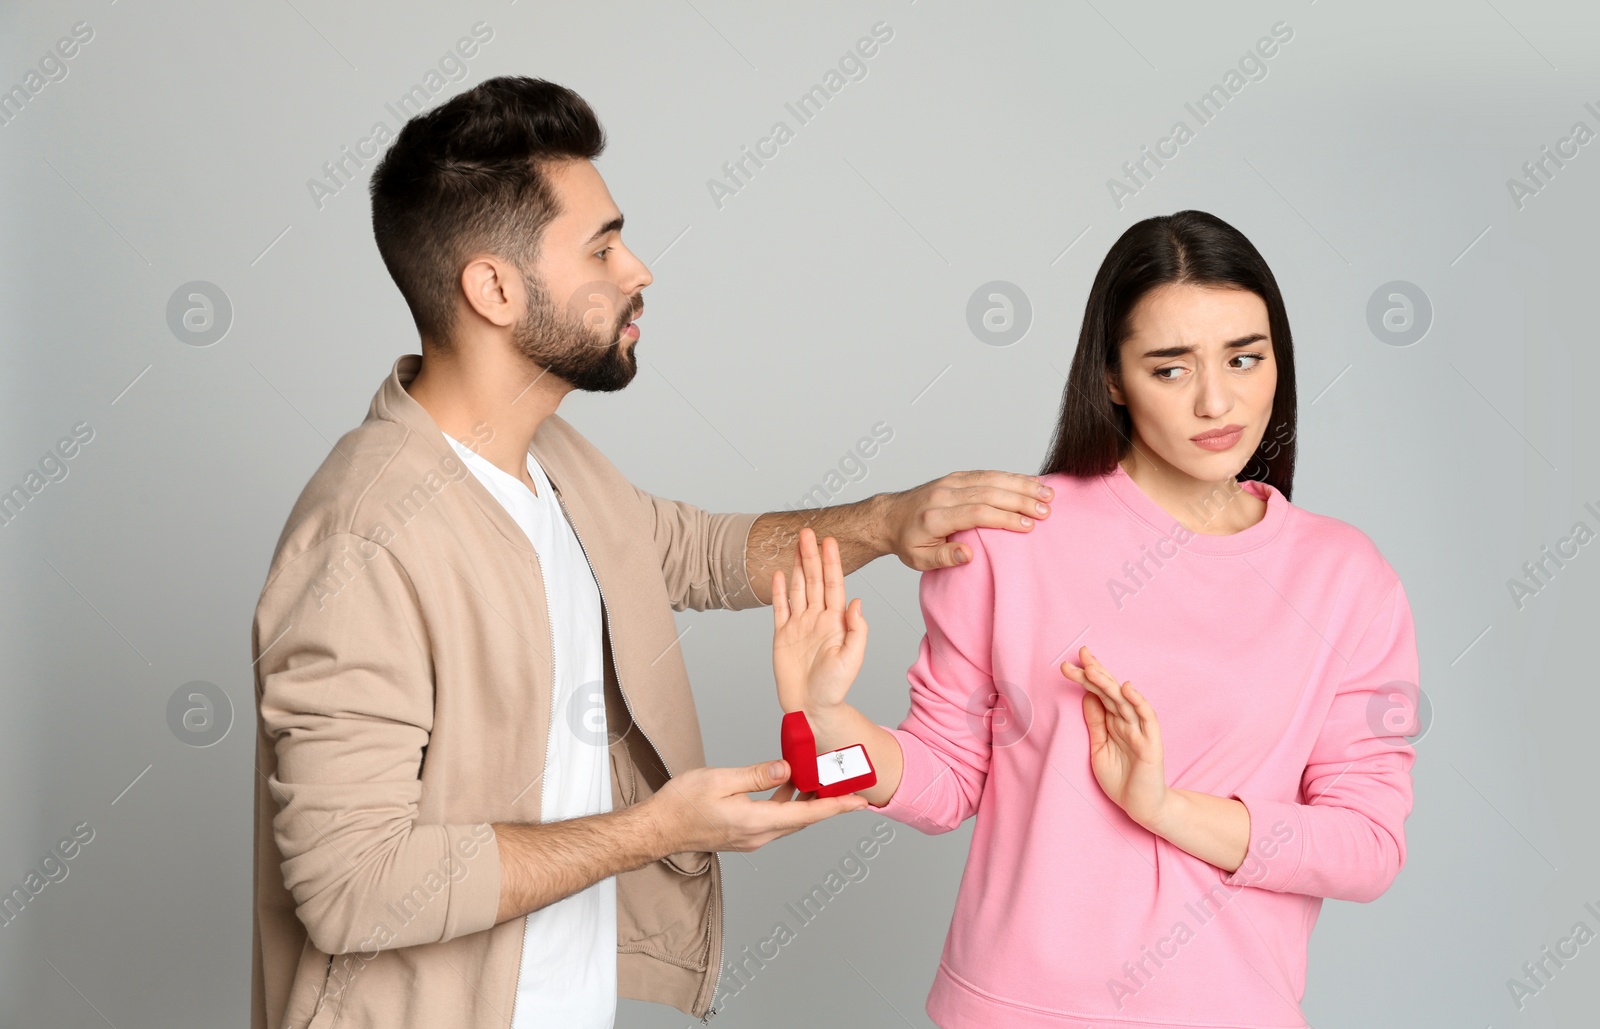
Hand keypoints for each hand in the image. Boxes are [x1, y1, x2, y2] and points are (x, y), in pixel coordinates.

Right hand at [647, 759, 866, 852]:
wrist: (657, 829)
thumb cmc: (681, 805)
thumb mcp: (720, 780)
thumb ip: (756, 775)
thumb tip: (786, 769)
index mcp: (755, 822)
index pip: (807, 814)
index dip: (836, 807)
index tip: (860, 802)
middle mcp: (758, 836)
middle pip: (804, 819)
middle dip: (828, 801)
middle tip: (848, 784)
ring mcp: (750, 838)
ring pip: (790, 819)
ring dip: (807, 801)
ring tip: (821, 778)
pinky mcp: (743, 835)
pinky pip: (775, 819)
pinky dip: (788, 802)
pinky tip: (787, 783)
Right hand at [771, 528, 867, 715]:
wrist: (812, 708)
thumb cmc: (834, 688)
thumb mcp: (852, 659)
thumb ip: (857, 630)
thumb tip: (856, 601)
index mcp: (835, 622)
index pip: (833, 585)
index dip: (831, 562)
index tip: (829, 541)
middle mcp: (817, 619)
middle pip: (813, 580)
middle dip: (811, 555)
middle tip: (807, 532)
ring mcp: (799, 625)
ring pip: (797, 588)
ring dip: (796, 566)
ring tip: (796, 545)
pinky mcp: (782, 635)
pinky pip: (780, 608)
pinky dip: (779, 590)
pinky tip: (779, 573)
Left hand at [881, 470, 1052, 569]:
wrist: (888, 517)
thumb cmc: (907, 541)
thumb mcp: (918, 558)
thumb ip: (943, 557)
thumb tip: (968, 555)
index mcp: (936, 516)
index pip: (976, 513)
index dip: (1004, 518)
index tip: (1028, 526)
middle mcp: (944, 494)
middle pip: (989, 493)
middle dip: (1021, 500)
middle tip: (1046, 510)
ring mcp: (951, 482)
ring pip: (991, 479)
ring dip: (1021, 485)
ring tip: (1047, 494)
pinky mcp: (956, 477)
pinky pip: (987, 474)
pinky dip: (1010, 477)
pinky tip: (1030, 482)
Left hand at [1060, 646, 1169, 828]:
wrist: (1141, 806)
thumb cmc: (1121, 779)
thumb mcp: (1099, 748)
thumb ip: (1095, 723)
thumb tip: (1086, 696)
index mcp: (1113, 722)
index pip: (1098, 694)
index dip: (1085, 679)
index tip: (1067, 665)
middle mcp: (1127, 721)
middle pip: (1110, 691)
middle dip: (1095, 673)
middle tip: (1079, 655)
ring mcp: (1140, 730)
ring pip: (1124, 701)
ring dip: (1109, 683)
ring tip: (1093, 668)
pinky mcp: (1151, 743)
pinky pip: (1146, 718)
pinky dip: (1138, 702)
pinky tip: (1126, 688)